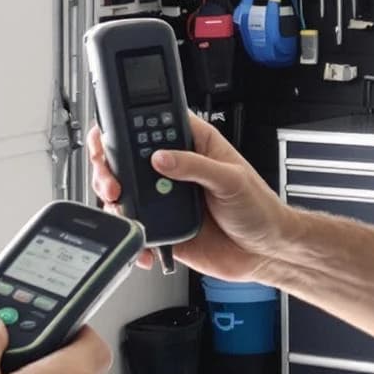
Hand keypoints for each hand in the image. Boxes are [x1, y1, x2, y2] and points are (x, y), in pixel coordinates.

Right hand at [85, 114, 295, 284]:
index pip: (154, 122)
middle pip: (127, 156)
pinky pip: (135, 226)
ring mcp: (165, 197)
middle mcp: (175, 169)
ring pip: (124, 190)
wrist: (264, 252)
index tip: (114, 133)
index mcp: (194, 145)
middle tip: (113, 178)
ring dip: (114, 198)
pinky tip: (139, 238)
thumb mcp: (232, 180)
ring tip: (120, 206)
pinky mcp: (162, 226)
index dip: (129, 121)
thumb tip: (161, 158)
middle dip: (110, 164)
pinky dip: (129, 233)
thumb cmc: (259, 208)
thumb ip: (195, 167)